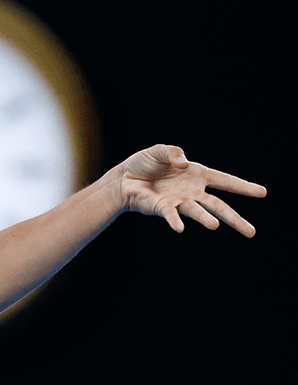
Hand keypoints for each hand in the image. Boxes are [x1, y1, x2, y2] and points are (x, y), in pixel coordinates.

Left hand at [119, 144, 265, 235]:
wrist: (123, 179)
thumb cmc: (144, 164)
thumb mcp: (159, 151)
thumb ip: (171, 152)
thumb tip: (182, 160)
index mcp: (197, 175)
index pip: (224, 180)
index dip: (243, 186)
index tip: (262, 193)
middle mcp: (191, 191)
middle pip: (218, 206)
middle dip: (235, 218)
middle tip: (251, 232)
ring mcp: (178, 202)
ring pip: (197, 212)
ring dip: (205, 219)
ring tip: (215, 225)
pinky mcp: (162, 208)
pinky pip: (171, 215)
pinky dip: (175, 220)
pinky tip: (180, 228)